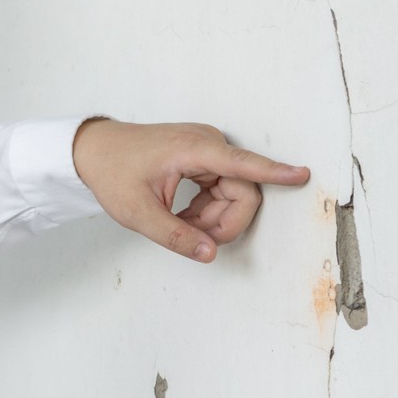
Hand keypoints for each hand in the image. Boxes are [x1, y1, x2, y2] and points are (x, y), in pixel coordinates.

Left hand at [73, 117, 309, 262]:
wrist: (94, 150)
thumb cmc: (112, 172)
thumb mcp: (137, 213)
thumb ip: (175, 236)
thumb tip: (210, 253)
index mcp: (193, 149)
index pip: (243, 164)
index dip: (275, 173)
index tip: (302, 175)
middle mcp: (207, 144)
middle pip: (243, 192)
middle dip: (223, 222)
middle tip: (190, 236)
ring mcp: (208, 149)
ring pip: (235, 194)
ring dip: (214, 218)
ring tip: (180, 224)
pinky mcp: (205, 157)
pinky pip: (223, 189)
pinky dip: (208, 209)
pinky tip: (184, 215)